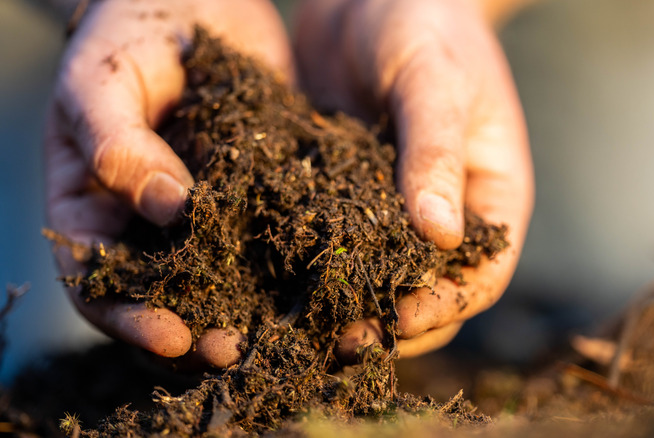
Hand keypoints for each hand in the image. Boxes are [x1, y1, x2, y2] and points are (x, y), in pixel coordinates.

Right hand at [45, 0, 291, 366]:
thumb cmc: (127, 33)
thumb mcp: (103, 81)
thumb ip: (117, 143)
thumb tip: (165, 208)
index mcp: (92, 208)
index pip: (98, 283)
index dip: (130, 317)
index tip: (174, 336)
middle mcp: (146, 223)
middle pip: (164, 295)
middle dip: (197, 326)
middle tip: (236, 349)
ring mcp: (204, 212)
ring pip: (221, 275)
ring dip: (248, 307)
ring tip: (284, 329)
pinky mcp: (256, 193)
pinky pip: (268, 234)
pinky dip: (289, 262)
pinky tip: (321, 276)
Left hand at [294, 0, 533, 358]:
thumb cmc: (423, 19)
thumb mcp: (434, 79)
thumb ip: (434, 151)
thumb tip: (440, 238)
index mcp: (491, 195)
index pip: (481, 276)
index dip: (441, 306)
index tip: (391, 319)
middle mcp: (446, 213)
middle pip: (430, 293)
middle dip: (389, 320)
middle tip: (336, 336)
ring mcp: (394, 208)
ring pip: (380, 277)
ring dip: (347, 303)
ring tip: (301, 321)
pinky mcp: (347, 195)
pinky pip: (336, 241)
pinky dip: (312, 265)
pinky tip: (273, 278)